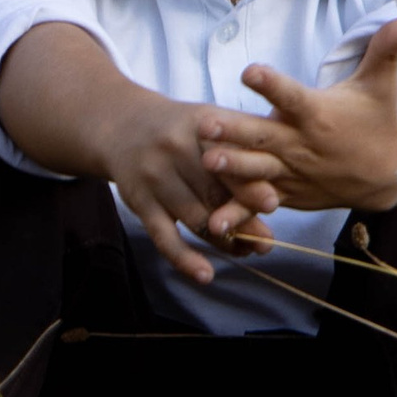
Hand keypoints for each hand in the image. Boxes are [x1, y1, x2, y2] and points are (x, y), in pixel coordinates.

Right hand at [98, 81, 278, 288]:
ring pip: (196, 218)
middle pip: (214, 192)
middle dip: (243, 220)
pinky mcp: (140, 202)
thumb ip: (243, 144)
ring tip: (248, 253)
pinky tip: (205, 275)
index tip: (271, 203)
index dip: (249, 183)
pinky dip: (185, 258)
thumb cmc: (179, 130)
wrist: (120, 127)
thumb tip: (276, 188)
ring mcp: (155, 177)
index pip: (229, 160)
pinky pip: (164, 236)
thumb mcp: (209, 121)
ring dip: (225, 241)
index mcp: (200, 127)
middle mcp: (175, 149)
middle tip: (266, 242)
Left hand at [199, 20, 396, 216]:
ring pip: (256, 170)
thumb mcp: (379, 84)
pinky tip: (213, 223)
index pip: (292, 96)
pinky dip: (239, 213)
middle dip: (235, 131)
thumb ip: (384, 50)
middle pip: (263, 135)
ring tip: (205, 161)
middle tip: (205, 124)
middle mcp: (301, 144)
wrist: (386, 174)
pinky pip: (259, 203)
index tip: (249, 71)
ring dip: (232, 167)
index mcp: (318, 114)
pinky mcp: (286, 194)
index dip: (272, 84)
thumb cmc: (375, 118)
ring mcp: (291, 173)